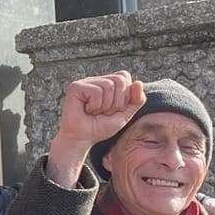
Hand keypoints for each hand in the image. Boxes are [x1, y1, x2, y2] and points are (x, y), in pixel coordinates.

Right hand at [46, 71, 145, 186]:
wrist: (82, 139)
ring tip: (95, 112)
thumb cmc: (100, 127)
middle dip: (117, 101)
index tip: (115, 108)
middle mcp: (95, 80)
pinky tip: (87, 110)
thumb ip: (136, 100)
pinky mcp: (75, 87)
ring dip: (105, 105)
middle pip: (119, 79)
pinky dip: (95, 106)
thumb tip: (138, 82)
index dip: (125, 94)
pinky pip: (96, 92)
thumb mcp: (124, 115)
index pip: (124, 76)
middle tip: (105, 112)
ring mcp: (85, 82)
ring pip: (108, 85)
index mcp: (106, 83)